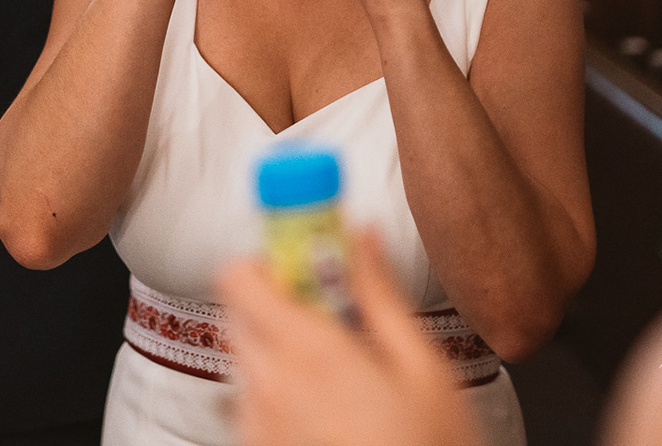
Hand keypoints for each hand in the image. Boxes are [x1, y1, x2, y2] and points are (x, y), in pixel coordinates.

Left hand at [219, 231, 480, 445]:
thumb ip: (381, 295)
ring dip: (278, 352)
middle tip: (333, 317)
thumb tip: (361, 236)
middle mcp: (267, 387)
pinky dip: (278, 396)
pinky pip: (252, 406)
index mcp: (306, 352)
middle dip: (277, 304)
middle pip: (238, 314)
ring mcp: (257, 426)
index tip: (306, 257)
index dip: (268, 258)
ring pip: (245, 361)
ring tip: (341, 376)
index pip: (238, 275)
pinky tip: (329, 415)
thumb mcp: (423, 367)